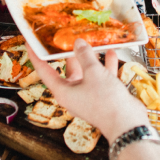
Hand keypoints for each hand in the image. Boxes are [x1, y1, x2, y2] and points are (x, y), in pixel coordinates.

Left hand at [25, 40, 149, 140]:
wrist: (127, 124)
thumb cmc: (106, 102)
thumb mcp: (94, 73)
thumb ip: (85, 56)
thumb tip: (78, 43)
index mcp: (63, 91)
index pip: (44, 70)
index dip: (37, 55)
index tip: (31, 42)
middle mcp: (73, 93)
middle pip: (68, 69)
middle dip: (71, 52)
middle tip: (68, 36)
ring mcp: (88, 95)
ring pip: (87, 72)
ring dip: (91, 58)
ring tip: (92, 41)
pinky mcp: (103, 95)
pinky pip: (101, 77)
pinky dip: (105, 65)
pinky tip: (110, 53)